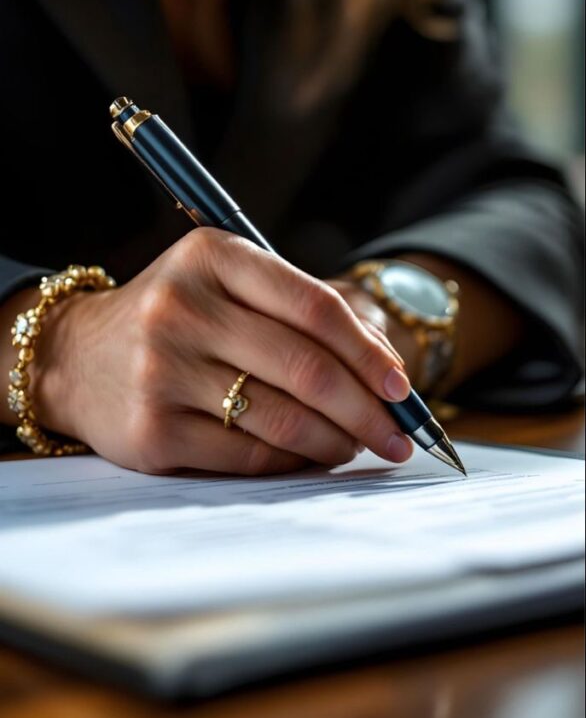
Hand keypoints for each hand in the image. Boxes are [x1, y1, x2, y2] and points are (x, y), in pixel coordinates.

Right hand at [21, 229, 412, 474]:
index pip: (314, 306)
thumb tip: (383, 372)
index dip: (369, 351)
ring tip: (358, 445)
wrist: (77, 357)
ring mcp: (163, 371)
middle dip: (369, 409)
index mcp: (211, 256)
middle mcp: (182, 308)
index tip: (401, 385)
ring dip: (337, 440)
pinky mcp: (152, 431)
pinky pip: (250, 456)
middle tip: (400, 433)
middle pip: (307, 367)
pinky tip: (311, 456)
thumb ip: (297, 312)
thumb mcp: (224, 284)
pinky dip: (294, 462)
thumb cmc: (175, 317)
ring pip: (284, 419)